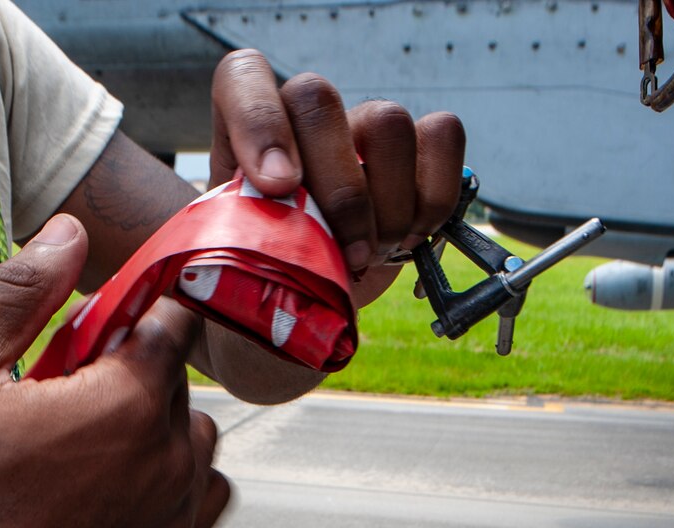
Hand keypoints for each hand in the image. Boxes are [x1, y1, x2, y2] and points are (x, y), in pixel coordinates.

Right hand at [0, 215, 229, 527]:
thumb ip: (20, 291)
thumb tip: (65, 236)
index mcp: (129, 404)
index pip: (173, 320)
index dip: (136, 307)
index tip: (101, 319)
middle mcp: (168, 464)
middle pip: (180, 381)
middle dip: (130, 370)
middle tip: (60, 390)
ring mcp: (170, 522)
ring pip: (194, 440)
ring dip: (154, 425)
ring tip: (77, 443)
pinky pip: (199, 499)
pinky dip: (171, 480)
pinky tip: (111, 484)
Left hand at [210, 49, 466, 308]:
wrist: (309, 303)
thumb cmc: (262, 283)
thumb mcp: (231, 273)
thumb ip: (231, 256)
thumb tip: (258, 266)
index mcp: (241, 134)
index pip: (242, 79)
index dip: (259, 122)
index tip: (277, 188)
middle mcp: (302, 118)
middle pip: (318, 98)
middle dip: (337, 189)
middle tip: (345, 255)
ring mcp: (361, 127)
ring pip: (387, 122)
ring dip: (388, 207)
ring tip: (371, 255)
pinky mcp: (416, 147)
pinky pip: (443, 136)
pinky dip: (434, 197)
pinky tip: (410, 239)